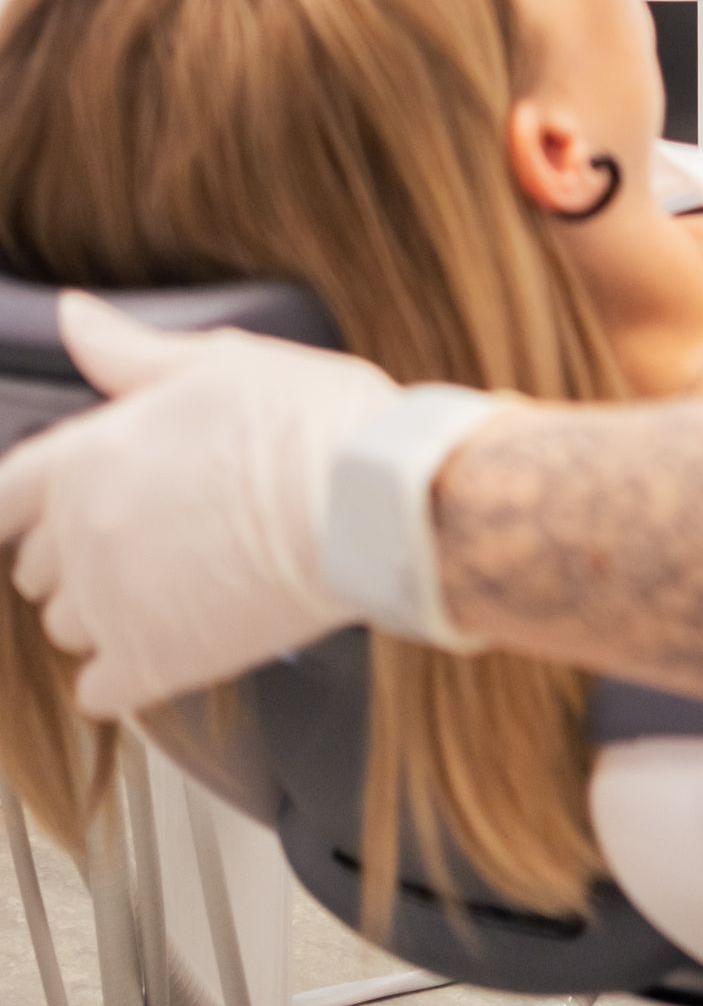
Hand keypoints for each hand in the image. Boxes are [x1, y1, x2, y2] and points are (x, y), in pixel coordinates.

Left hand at [0, 294, 397, 718]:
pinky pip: (97, 690)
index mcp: (88, 455)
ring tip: (163, 588)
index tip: (55, 510)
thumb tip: (73, 315)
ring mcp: (111, 604)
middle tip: (137, 537)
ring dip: (99, 612)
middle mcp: (82, 533)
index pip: (6, 498)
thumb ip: (129, 351)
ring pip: (64, 626)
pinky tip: (169, 642)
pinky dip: (122, 675)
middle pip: (34, 566)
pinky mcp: (152, 664)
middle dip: (72, 554)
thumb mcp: (217, 362)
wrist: (365, 502)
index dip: (28, 506)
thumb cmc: (305, 422)